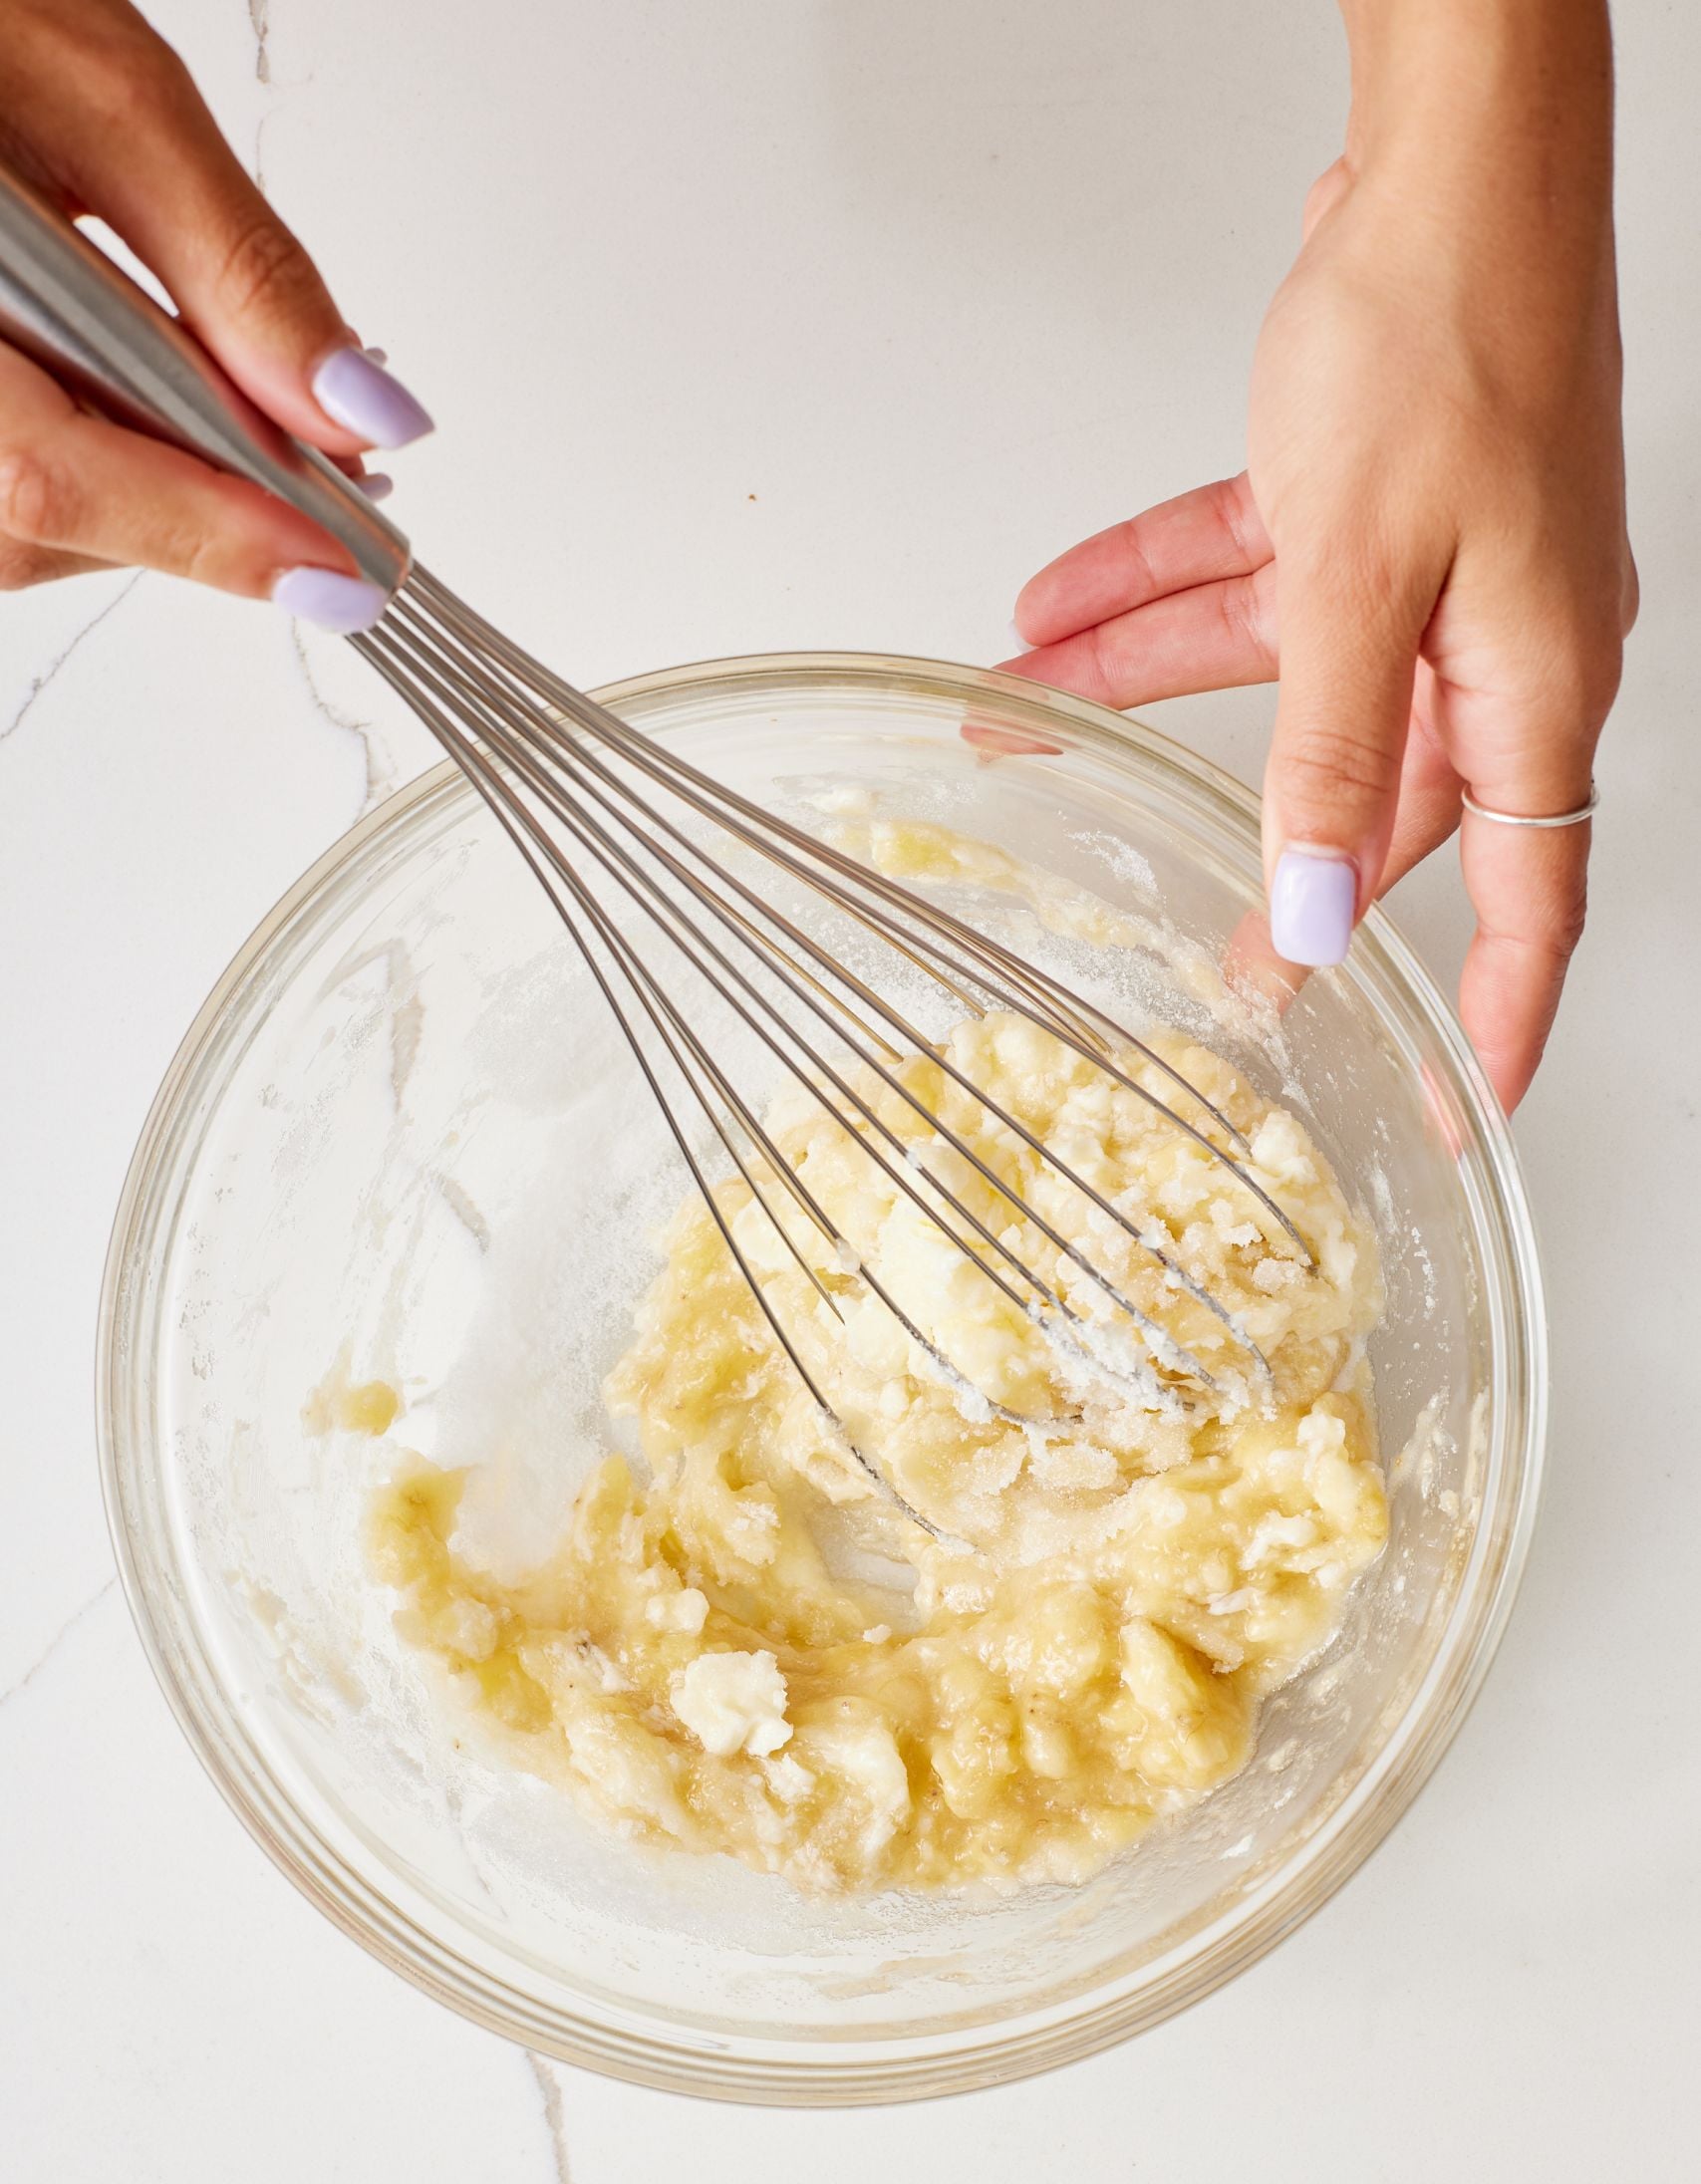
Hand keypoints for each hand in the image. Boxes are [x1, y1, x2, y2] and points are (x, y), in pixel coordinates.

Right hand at [0, 0, 431, 627]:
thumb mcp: (109, 104)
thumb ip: (234, 264)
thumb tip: (350, 408)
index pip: (49, 481)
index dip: (213, 536)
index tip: (343, 565)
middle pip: (47, 523)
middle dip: (206, 508)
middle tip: (330, 469)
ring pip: (37, 524)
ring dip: (167, 485)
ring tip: (238, 395)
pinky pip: (24, 483)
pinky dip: (119, 454)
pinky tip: (161, 388)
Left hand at [1004, 0, 1633, 1111]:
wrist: (1454, 154)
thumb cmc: (1453, 330)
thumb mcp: (1361, 576)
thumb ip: (1328, 751)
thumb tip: (1317, 902)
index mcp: (1535, 682)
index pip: (1534, 896)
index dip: (1493, 1014)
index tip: (1450, 1102)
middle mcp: (1497, 639)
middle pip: (1383, 797)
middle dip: (1275, 863)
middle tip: (1207, 959)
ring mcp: (1437, 569)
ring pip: (1285, 675)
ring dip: (1154, 689)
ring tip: (1032, 720)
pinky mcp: (1373, 501)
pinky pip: (1256, 580)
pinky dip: (1160, 593)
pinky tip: (1057, 610)